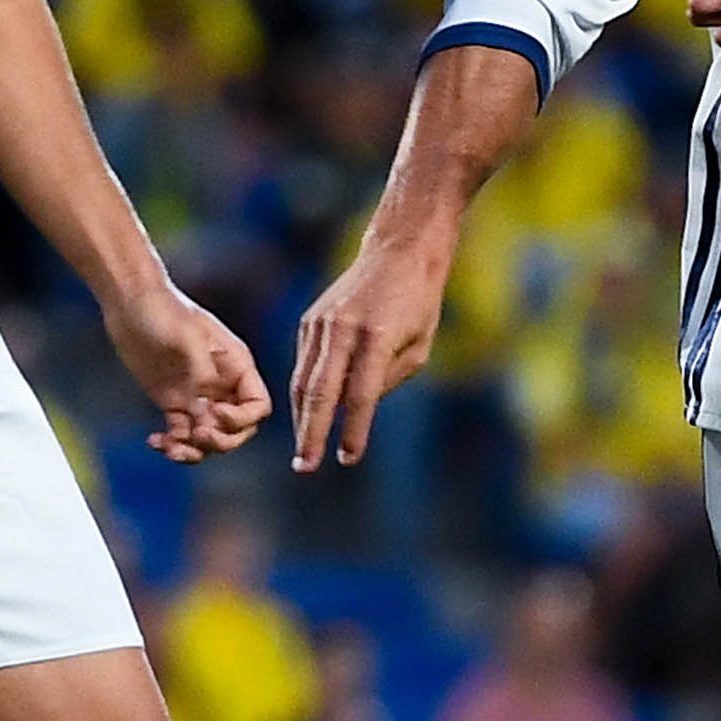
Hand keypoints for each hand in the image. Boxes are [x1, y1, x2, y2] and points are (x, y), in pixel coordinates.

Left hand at [110, 282, 270, 461]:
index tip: (214, 413)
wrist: (129, 302)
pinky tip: (155, 441)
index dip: (242, 419)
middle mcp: (221, 384)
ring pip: (208, 437)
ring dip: (194, 450)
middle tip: (196, 434)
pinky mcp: (173, 402)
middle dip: (220, 440)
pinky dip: (172, 445)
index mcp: (235, 366)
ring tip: (172, 447)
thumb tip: (208, 408)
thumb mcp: (187, 336)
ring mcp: (197, 395)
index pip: (257, 406)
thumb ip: (201, 371)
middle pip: (236, 429)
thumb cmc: (163, 310)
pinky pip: (181, 434)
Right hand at [288, 227, 447, 469]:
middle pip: (320, 392)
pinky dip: (304, 394)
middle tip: (306, 466)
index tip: (348, 458)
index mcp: (376, 337)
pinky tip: (306, 417)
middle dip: (311, 433)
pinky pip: (304, 365)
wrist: (397, 253)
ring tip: (303, 451)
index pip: (360, 396)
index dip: (353, 430)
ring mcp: (321, 324)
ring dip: (301, 419)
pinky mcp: (310, 321)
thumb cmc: (418, 304)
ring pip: (303, 381)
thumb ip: (387, 381)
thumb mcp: (418, 348)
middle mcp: (342, 330)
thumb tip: (355, 410)